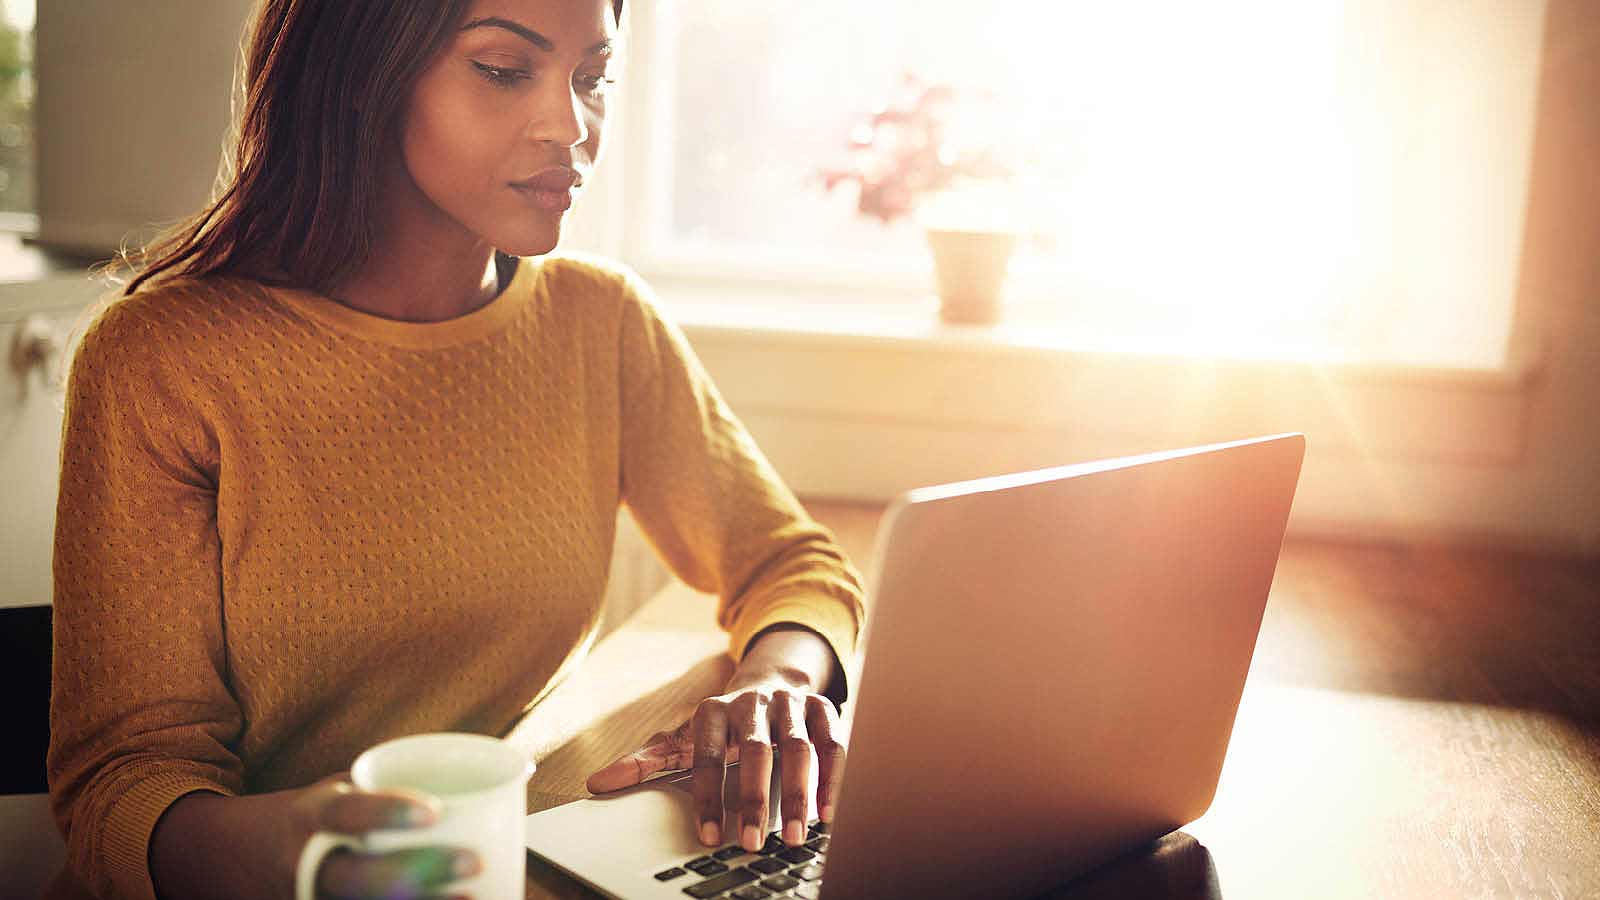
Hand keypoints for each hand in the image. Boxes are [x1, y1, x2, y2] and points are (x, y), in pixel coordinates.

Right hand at [286, 773, 483, 899]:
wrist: (271, 852)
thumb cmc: (335, 814)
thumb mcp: (349, 788)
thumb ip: (400, 784)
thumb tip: (501, 769)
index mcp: (314, 816)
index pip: (346, 813)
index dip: (387, 812)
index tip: (435, 811)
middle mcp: (310, 864)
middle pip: (359, 878)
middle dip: (419, 872)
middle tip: (474, 861)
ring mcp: (318, 898)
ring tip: (472, 897)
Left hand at [585, 683, 846, 851]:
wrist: (771, 682)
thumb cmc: (723, 724)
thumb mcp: (685, 739)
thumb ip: (646, 762)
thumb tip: (597, 783)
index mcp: (713, 710)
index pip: (706, 754)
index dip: (708, 796)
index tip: (709, 836)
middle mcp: (753, 702)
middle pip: (755, 751)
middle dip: (753, 799)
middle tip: (752, 843)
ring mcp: (790, 704)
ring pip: (798, 748)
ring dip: (797, 794)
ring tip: (793, 837)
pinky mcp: (822, 709)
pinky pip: (833, 743)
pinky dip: (833, 778)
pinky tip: (827, 814)